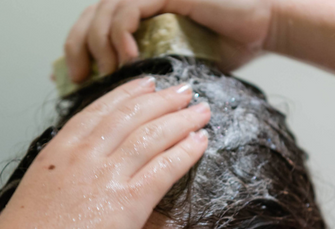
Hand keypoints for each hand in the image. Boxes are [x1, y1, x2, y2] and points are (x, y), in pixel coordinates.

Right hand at [0, 78, 209, 228]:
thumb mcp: (43, 189)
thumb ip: (68, 172)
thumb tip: (89, 168)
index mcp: (61, 148)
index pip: (103, 109)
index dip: (131, 94)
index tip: (149, 83)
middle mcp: (86, 154)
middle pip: (134, 116)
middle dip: (164, 100)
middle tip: (186, 91)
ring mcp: (108, 176)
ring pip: (153, 136)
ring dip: (183, 120)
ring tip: (203, 111)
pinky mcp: (129, 202)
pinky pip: (165, 168)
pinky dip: (186, 152)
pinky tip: (201, 142)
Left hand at [64, 0, 273, 81]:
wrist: (260, 27)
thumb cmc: (226, 49)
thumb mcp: (182, 71)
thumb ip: (157, 80)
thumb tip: (136, 113)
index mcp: (140, 22)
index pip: (93, 29)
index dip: (77, 52)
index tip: (74, 80)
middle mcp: (141, 5)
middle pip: (89, 19)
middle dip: (78, 50)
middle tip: (81, 79)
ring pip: (104, 13)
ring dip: (100, 46)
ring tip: (108, 74)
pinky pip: (130, 10)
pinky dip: (122, 34)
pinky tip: (128, 58)